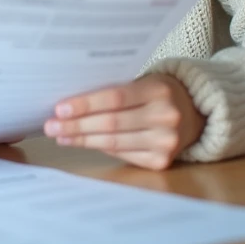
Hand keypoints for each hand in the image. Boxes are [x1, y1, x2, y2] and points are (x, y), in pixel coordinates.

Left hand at [42, 74, 204, 169]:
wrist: (193, 112)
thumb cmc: (156, 92)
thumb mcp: (142, 82)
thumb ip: (114, 90)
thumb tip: (70, 105)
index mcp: (159, 90)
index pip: (115, 98)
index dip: (85, 105)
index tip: (60, 109)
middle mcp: (166, 117)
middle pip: (111, 123)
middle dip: (76, 126)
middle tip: (51, 126)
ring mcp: (166, 142)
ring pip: (113, 142)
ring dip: (82, 140)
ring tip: (60, 136)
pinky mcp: (162, 161)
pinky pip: (122, 154)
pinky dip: (99, 148)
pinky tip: (81, 143)